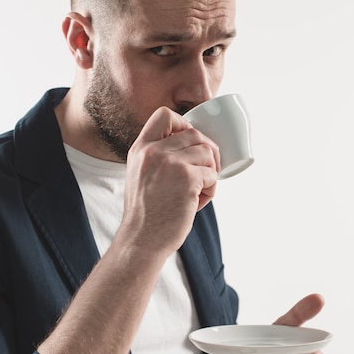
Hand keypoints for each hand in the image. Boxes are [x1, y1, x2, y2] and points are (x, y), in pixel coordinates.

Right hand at [122, 106, 219, 253]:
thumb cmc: (145, 213)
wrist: (142, 239)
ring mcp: (171, 163)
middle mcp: (154, 151)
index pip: (165, 114)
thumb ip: (157, 156)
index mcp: (141, 148)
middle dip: (206, 153)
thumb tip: (194, 145)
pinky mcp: (188, 179)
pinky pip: (213, 175)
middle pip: (195, 134)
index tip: (188, 145)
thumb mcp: (140, 174)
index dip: (184, 125)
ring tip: (198, 192)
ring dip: (210, 173)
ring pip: (208, 154)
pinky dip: (210, 190)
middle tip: (204, 174)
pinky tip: (196, 203)